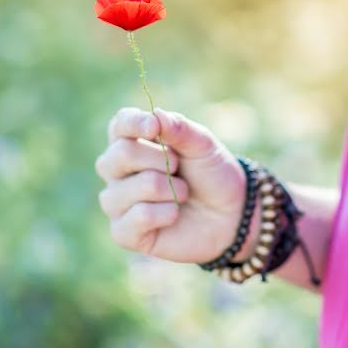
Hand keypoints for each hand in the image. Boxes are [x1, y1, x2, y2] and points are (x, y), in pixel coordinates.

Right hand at [95, 107, 248, 263]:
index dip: (133, 123)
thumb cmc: (211, 174)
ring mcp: (117, 202)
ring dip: (166, 190)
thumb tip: (156, 115)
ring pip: (126, 189)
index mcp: (133, 142)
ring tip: (181, 194)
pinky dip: (165, 213)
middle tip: (178, 168)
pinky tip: (174, 214)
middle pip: (119, 155)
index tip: (154, 127)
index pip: (119, 125)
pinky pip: (136, 217)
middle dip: (159, 160)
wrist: (230, 214)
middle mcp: (117, 171)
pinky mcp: (124, 232)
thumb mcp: (203, 145)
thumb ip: (180, 128)